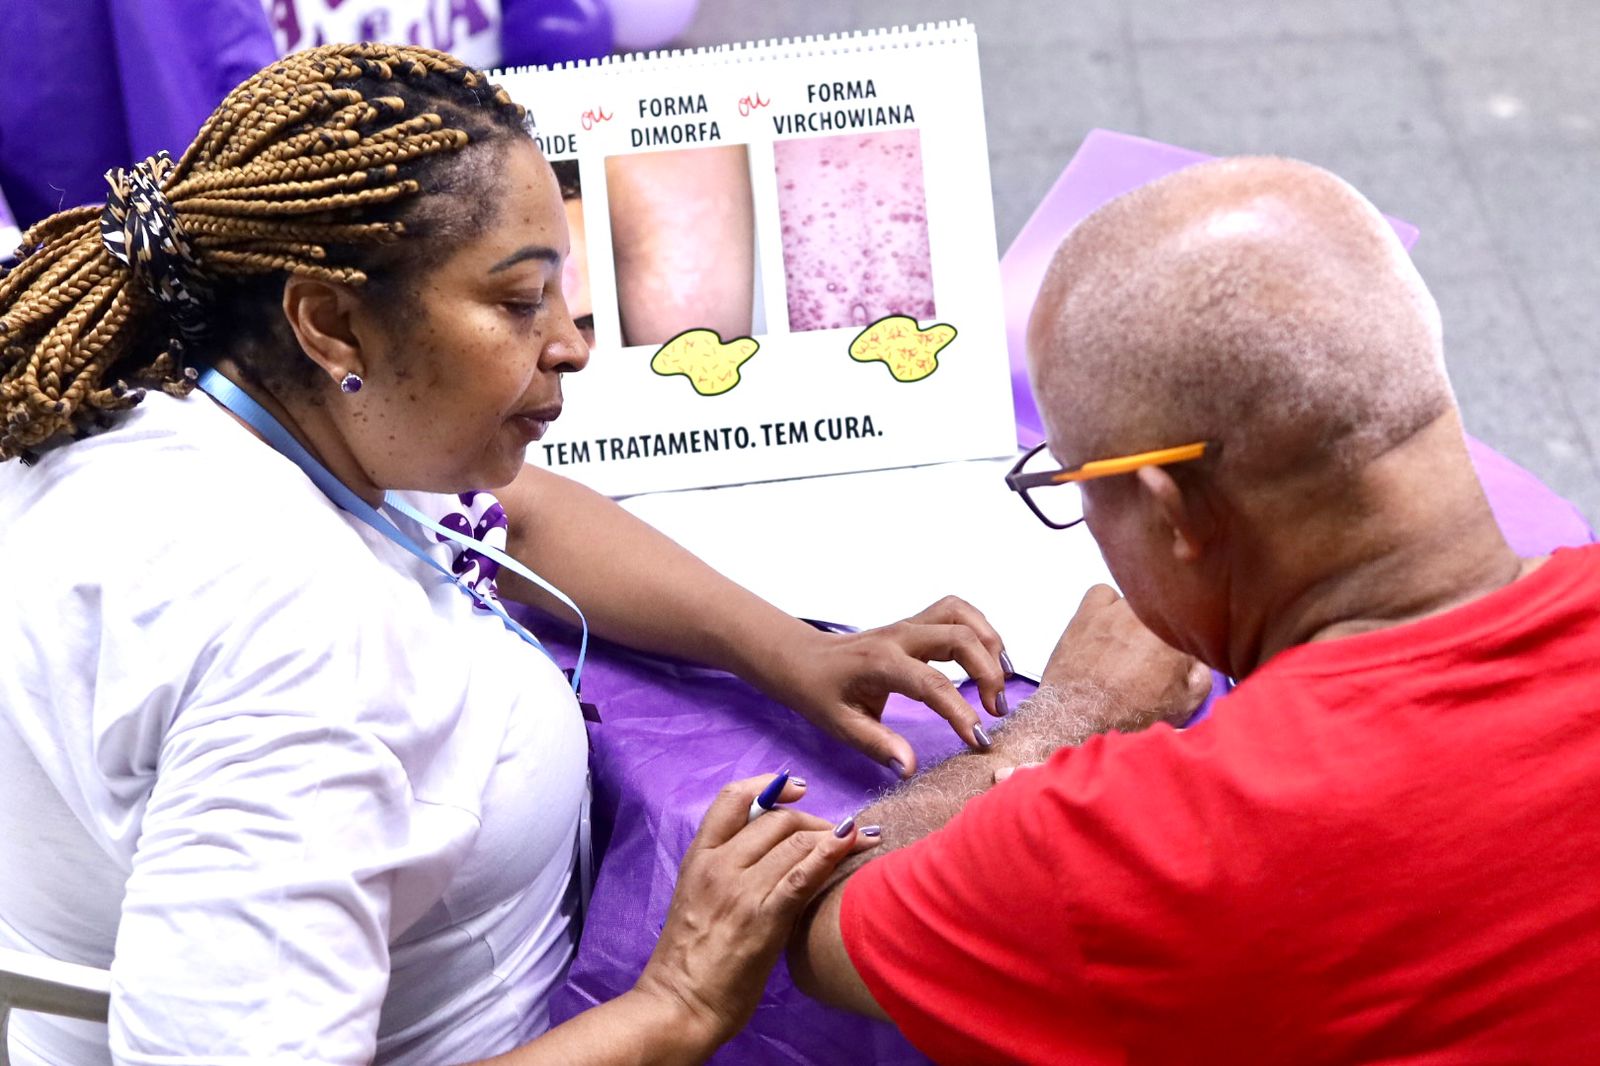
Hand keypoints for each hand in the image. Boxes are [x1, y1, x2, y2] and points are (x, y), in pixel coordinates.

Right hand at [633, 775, 875, 1052]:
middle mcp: (719, 865)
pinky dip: (831, 853)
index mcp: (699, 857)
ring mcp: (741, 890)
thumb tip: (772, 847)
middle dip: (814, 820)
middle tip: (837, 832)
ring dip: (834, 835)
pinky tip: (853, 843)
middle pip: (777, 820)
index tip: (797, 787)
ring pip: (796, 842)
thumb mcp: (697, 896)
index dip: (769, 785)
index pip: (732, 799)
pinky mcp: (764, 917)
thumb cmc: (691, 959)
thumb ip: (727, 867)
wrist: (681, 1004)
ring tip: (861, 839)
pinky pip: (803, 874)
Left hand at [762, 596, 1009, 775]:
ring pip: (962, 614)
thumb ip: (878, 745)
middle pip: (959, 637)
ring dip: (990, 644)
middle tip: (996, 711)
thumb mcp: (841, 725)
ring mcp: (909, 624)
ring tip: (1000, 683)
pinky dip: (980, 631)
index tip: (979, 740)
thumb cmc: (820, 692)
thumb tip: (909, 767)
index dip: (960, 711)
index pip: (932, 683)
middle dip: (988, 672)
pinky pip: (957, 613)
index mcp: (880, 663)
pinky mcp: (916, 623)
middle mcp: (899, 636)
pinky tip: (989, 660)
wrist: (803, 659)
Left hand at [1040, 585, 1210, 730]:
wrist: (1081, 718)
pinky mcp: (1088, 612)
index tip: (1181, 652)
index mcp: (1177, 635)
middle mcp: (1148, 616)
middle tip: (1151, 655)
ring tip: (1127, 644)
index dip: (1188, 637)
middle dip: (1161, 628)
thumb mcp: (1187, 702)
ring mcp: (1116, 610)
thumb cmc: (1131, 714)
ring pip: (1135, 600)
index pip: (1193, 619)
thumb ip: (1203, 671)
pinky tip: (1106, 627)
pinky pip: (1102, 594)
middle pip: (1162, 609)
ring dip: (1134, 617)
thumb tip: (1199, 655)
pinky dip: (1105, 606)